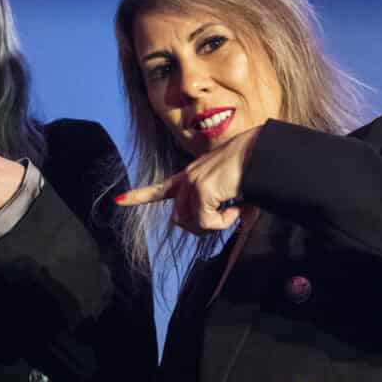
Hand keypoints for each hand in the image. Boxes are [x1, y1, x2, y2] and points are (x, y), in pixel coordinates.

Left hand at [115, 128, 260, 234]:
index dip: (139, 196)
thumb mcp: (239, 193)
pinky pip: (208, 224)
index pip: (161, 188)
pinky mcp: (201, 190)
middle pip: (180, 220)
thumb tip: (242, 226)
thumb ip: (234, 210)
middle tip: (227, 217)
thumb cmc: (255, 170)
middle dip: (201, 227)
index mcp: (193, 175)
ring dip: (215, 225)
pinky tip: (236, 205)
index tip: (119, 200)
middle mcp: (188, 178)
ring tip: (233, 207)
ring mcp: (192, 183)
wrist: (262, 154)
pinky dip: (225, 222)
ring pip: (192, 224)